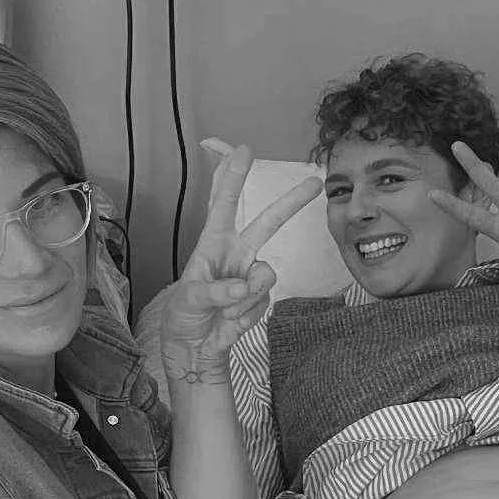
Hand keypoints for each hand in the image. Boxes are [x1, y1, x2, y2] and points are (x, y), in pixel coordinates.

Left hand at [159, 141, 320, 369]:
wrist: (195, 347)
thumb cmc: (184, 314)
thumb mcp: (189, 300)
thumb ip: (216, 291)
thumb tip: (244, 286)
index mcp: (212, 243)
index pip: (223, 204)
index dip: (232, 177)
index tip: (244, 151)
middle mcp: (236, 253)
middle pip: (267, 222)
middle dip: (290, 202)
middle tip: (314, 181)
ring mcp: (251, 275)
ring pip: (267, 274)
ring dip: (245, 296)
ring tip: (224, 309)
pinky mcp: (261, 297)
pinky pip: (263, 301)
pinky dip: (246, 314)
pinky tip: (231, 319)